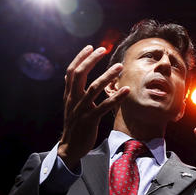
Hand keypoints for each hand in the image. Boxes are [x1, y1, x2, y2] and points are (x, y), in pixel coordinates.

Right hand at [58, 45, 129, 170]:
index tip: (91, 47)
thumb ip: (72, 91)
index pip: (71, 71)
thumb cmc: (74, 126)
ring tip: (119, 67)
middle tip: (103, 49)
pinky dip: (115, 98)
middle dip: (91, 60)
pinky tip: (126, 91)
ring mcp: (81, 110)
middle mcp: (73, 100)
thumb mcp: (70, 105)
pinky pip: (103, 106)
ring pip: (93, 88)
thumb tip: (70, 75)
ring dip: (107, 76)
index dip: (80, 58)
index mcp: (69, 95)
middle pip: (79, 75)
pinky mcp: (89, 120)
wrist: (69, 148)